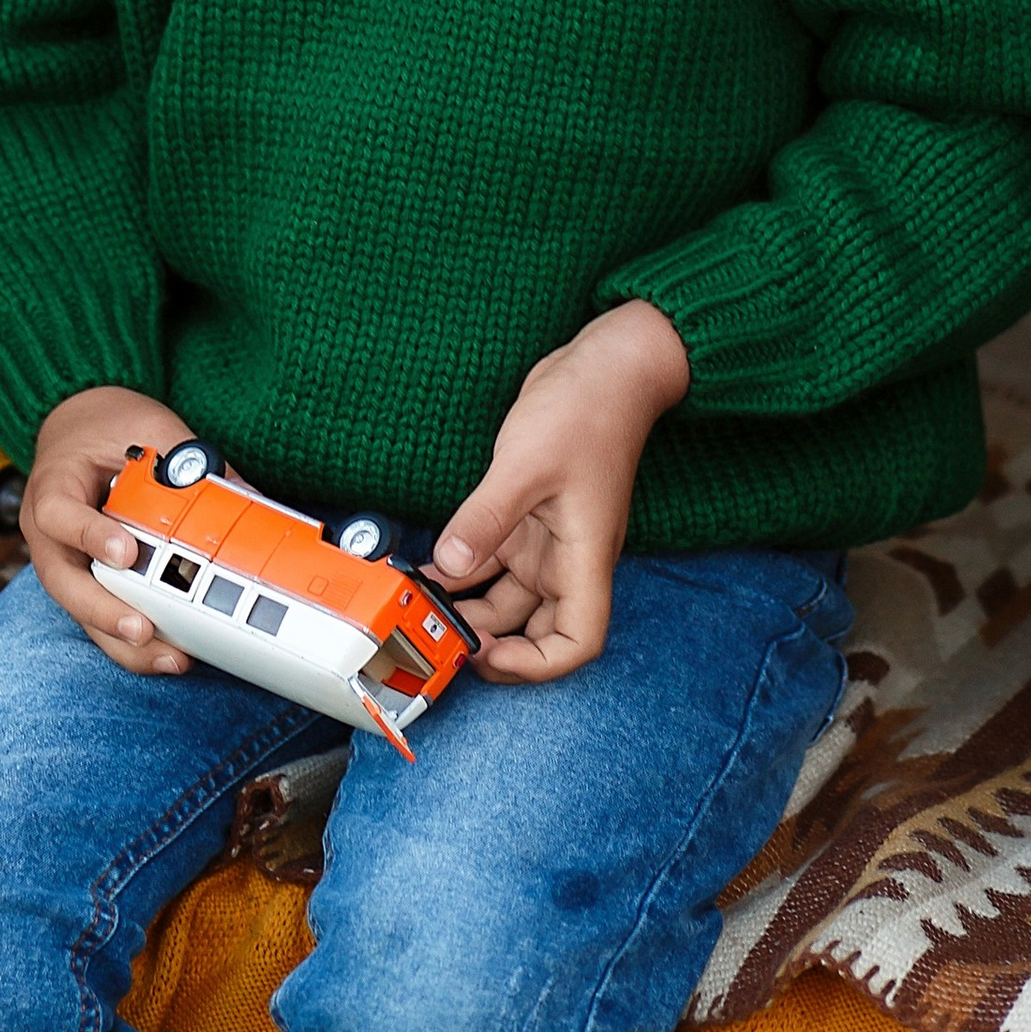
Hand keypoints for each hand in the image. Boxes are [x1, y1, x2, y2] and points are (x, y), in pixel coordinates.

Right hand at [21, 384, 202, 674]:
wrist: (78, 429)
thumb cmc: (108, 427)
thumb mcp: (147, 427)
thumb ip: (185, 461)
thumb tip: (245, 498)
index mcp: (54, 485)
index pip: (60, 514)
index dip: (90, 536)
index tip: (126, 554)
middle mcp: (49, 535)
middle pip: (64, 583)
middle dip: (104, 612)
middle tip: (144, 628)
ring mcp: (65, 564)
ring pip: (81, 613)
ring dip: (122, 642)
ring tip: (170, 658)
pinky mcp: (86, 583)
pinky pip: (100, 619)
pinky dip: (131, 642)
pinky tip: (169, 654)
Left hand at [431, 302, 689, 685]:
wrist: (606, 367)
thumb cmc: (586, 412)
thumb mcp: (527, 465)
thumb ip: (486, 519)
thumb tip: (450, 566)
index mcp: (584, 558)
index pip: (577, 641)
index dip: (537, 663)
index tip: (489, 653)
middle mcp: (568, 558)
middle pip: (535, 629)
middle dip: (491, 641)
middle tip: (441, 635)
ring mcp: (548, 539)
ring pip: (509, 596)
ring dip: (471, 606)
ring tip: (424, 603)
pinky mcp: (529, 516)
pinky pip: (495, 559)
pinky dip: (466, 569)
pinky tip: (430, 566)